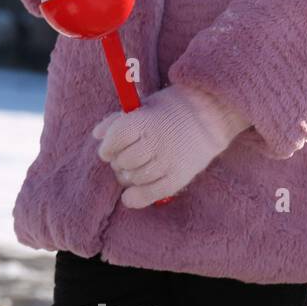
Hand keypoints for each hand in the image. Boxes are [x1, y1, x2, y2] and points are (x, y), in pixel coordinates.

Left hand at [92, 84, 250, 207]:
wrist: (210, 114)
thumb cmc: (169, 110)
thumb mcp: (142, 108)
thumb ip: (117, 121)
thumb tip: (97, 135)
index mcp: (142, 122)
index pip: (113, 141)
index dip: (107, 147)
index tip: (109, 149)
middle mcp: (154, 142)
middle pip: (122, 162)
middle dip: (119, 162)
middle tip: (128, 156)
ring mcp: (167, 161)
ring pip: (134, 179)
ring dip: (130, 176)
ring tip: (139, 166)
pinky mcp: (179, 176)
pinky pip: (151, 193)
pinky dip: (137, 197)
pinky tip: (131, 195)